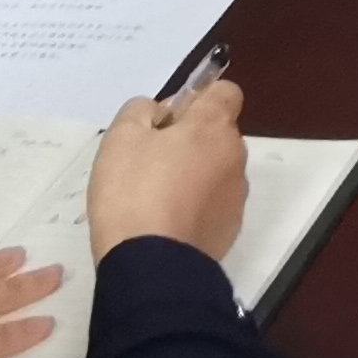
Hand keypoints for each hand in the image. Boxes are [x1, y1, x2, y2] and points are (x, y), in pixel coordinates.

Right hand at [89, 78, 248, 261]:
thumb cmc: (134, 192)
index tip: (167, 120)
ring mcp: (236, 196)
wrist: (151, 265)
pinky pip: (213, 203)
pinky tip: (166, 221)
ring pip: (215, 170)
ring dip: (193, 174)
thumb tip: (161, 113)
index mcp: (214, 127)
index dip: (196, 100)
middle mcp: (235, 156)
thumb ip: (141, 111)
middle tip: (150, 160)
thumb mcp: (120, 138)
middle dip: (190, 139)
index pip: (225, 92)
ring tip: (155, 196)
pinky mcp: (230, 228)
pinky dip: (195, 205)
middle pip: (217, 133)